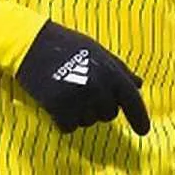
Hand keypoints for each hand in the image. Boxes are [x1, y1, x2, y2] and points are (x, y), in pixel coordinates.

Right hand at [14, 20, 150, 134]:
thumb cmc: (66, 45)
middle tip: (81, 86)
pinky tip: (56, 100)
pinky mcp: (58, 108)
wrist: (31, 43)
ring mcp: (78, 98)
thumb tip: (138, 84)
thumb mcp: (97, 51)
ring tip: (66, 89)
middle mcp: (98, 87)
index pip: (132, 100)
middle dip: (99, 106)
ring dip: (80, 112)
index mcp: (110, 71)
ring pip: (88, 122)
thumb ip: (119, 69)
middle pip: (109, 115)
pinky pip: (69, 127)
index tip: (143, 131)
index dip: (139, 118)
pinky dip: (63, 119)